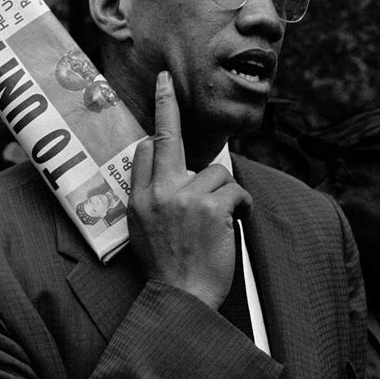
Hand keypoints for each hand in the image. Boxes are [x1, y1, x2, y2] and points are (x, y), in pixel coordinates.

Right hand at [128, 71, 252, 309]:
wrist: (182, 298)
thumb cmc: (166, 266)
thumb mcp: (141, 231)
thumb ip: (148, 198)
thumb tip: (164, 171)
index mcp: (137, 199)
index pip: (144, 152)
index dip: (155, 133)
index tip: (156, 110)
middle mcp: (158, 193)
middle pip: (165, 138)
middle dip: (166, 104)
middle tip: (167, 80)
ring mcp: (184, 197)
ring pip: (216, 171)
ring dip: (225, 193)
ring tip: (221, 218)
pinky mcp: (211, 207)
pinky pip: (235, 190)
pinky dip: (242, 206)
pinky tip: (236, 220)